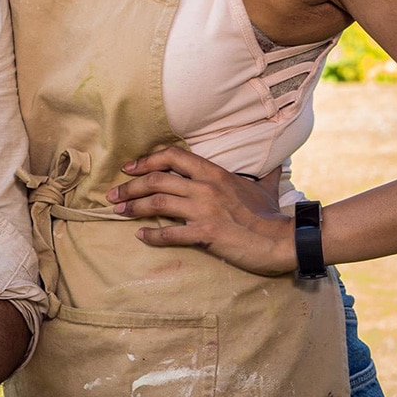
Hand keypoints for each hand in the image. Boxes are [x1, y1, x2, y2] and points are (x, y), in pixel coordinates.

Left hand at [107, 146, 295, 275]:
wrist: (283, 239)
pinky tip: (141, 236)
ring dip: (133, 207)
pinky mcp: (205, 233)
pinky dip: (152, 235)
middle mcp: (205, 187)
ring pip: (157, 203)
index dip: (146, 160)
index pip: (172, 156)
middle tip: (113, 194)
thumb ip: (263, 172)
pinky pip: (170, 233)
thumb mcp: (264, 186)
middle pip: (156, 180)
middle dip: (130, 186)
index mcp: (214, 173)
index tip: (129, 168)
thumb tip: (276, 161)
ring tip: (119, 211)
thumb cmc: (270, 214)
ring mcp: (204, 210)